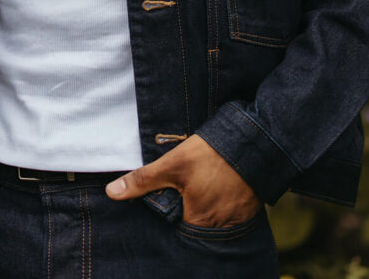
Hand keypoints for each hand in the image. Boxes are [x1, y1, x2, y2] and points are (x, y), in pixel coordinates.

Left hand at [105, 134, 260, 227]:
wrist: (257, 140)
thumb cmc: (213, 154)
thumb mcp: (173, 164)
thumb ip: (143, 181)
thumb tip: (111, 193)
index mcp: (198, 221)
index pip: (174, 230)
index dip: (168, 217)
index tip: (166, 202)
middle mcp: (219, 227)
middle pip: (194, 225)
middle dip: (186, 212)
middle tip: (183, 192)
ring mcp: (237, 219)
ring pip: (211, 218)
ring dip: (204, 206)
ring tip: (200, 186)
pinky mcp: (249, 208)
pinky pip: (229, 212)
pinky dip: (221, 202)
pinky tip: (215, 185)